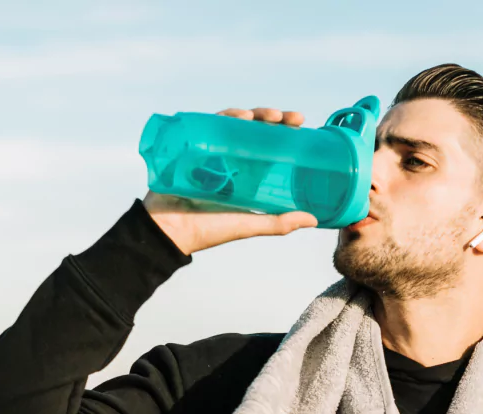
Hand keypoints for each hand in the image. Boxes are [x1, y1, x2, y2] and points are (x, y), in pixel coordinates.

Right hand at [143, 107, 318, 254]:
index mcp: (246, 174)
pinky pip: (210, 124)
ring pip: (235, 123)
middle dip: (275, 119)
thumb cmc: (208, 230)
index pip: (269, 146)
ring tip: (272, 116)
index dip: (286, 133)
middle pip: (255, 130)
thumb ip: (278, 223)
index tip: (303, 125)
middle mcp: (230, 159)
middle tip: (296, 118)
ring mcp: (211, 150)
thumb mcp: (249, 225)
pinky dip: (225, 117)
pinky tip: (240, 116)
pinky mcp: (193, 145)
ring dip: (254, 114)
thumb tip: (314, 220)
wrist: (168, 230)